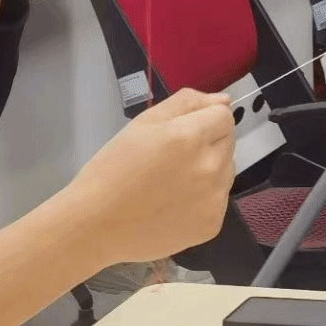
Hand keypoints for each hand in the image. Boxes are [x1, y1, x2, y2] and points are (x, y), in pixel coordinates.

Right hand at [65, 91, 236, 264]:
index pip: (224, 116)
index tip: (182, 131)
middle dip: (208, 142)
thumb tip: (224, 100)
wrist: (96, 225)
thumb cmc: (113, 168)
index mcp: (190, 138)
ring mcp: (214, 200)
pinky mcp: (212, 225)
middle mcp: (210, 168)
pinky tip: (175, 203)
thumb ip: (186, 103)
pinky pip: (219, 199)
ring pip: (227, 170)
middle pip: (228, 142)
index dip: (205, 119)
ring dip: (210, 168)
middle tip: (174, 156)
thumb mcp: (143, 124)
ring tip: (174, 181)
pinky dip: (205, 197)